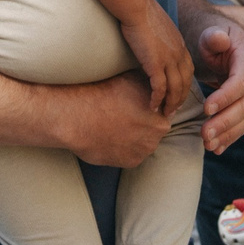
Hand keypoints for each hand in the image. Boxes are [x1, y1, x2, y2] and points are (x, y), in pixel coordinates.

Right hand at [49, 73, 171, 168]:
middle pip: (154, 132)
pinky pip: (131, 155)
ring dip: (134, 138)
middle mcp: (155, 139)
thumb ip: (152, 89)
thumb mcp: (134, 81)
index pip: (163, 115)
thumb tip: (157, 89)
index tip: (137, 107)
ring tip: (117, 128)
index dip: (150, 110)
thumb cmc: (105, 95)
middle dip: (144, 126)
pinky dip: (123, 149)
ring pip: (143, 144)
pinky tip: (112, 139)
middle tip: (126, 118)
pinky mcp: (129, 163)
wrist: (80, 118)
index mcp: (161, 120)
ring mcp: (142, 153)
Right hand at [121, 5, 197, 120]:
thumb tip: (152, 44)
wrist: (136, 5)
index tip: (177, 95)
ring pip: (175, 89)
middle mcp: (179, 53)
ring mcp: (169, 59)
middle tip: (172, 111)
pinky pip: (160, 87)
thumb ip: (159, 38)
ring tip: (164, 114)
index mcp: (180, 45)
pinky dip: (157, 99)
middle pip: (185, 83)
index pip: (188, 70)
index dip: (184, 85)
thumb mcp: (157, 26)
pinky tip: (152, 106)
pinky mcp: (156, 63)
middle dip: (180, 99)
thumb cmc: (141, 11)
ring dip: (170, 104)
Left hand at [190, 14, 243, 152]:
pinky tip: (217, 148)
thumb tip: (220, 39)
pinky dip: (230, 137)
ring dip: (227, 134)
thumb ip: (213, 36)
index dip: (225, 97)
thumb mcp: (209, 33)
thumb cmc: (213, 38)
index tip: (206, 109)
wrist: (223, 45)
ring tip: (207, 144)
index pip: (241, 81)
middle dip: (225, 122)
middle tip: (204, 134)